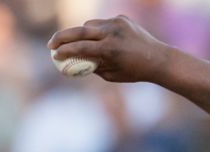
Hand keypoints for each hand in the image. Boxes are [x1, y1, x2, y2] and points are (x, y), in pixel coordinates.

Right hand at [48, 16, 172, 84]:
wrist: (158, 59)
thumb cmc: (134, 71)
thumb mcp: (111, 75)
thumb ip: (92, 66)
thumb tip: (73, 61)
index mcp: (110, 50)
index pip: (80, 48)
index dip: (65, 52)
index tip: (55, 56)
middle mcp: (113, 33)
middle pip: (80, 30)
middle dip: (62, 37)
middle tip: (51, 44)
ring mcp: (117, 23)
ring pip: (90, 25)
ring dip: (81, 33)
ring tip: (78, 44)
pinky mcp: (122, 18)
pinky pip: (103, 23)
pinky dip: (98, 31)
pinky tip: (103, 40)